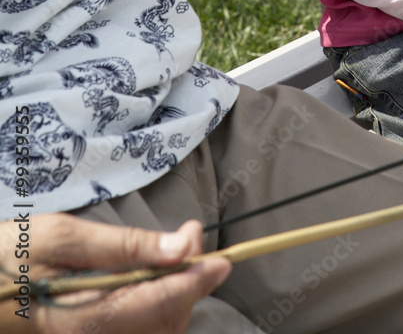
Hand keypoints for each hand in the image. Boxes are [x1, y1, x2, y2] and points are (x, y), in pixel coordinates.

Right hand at [0, 214, 229, 333]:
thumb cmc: (7, 257)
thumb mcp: (62, 237)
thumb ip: (123, 245)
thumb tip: (181, 248)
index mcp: (87, 320)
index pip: (161, 303)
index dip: (197, 280)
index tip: (223, 259)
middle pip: (164, 324)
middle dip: (186, 282)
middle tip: (188, 236)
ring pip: (154, 332)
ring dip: (173, 295)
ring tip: (171, 254)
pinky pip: (134, 333)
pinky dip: (152, 307)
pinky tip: (146, 277)